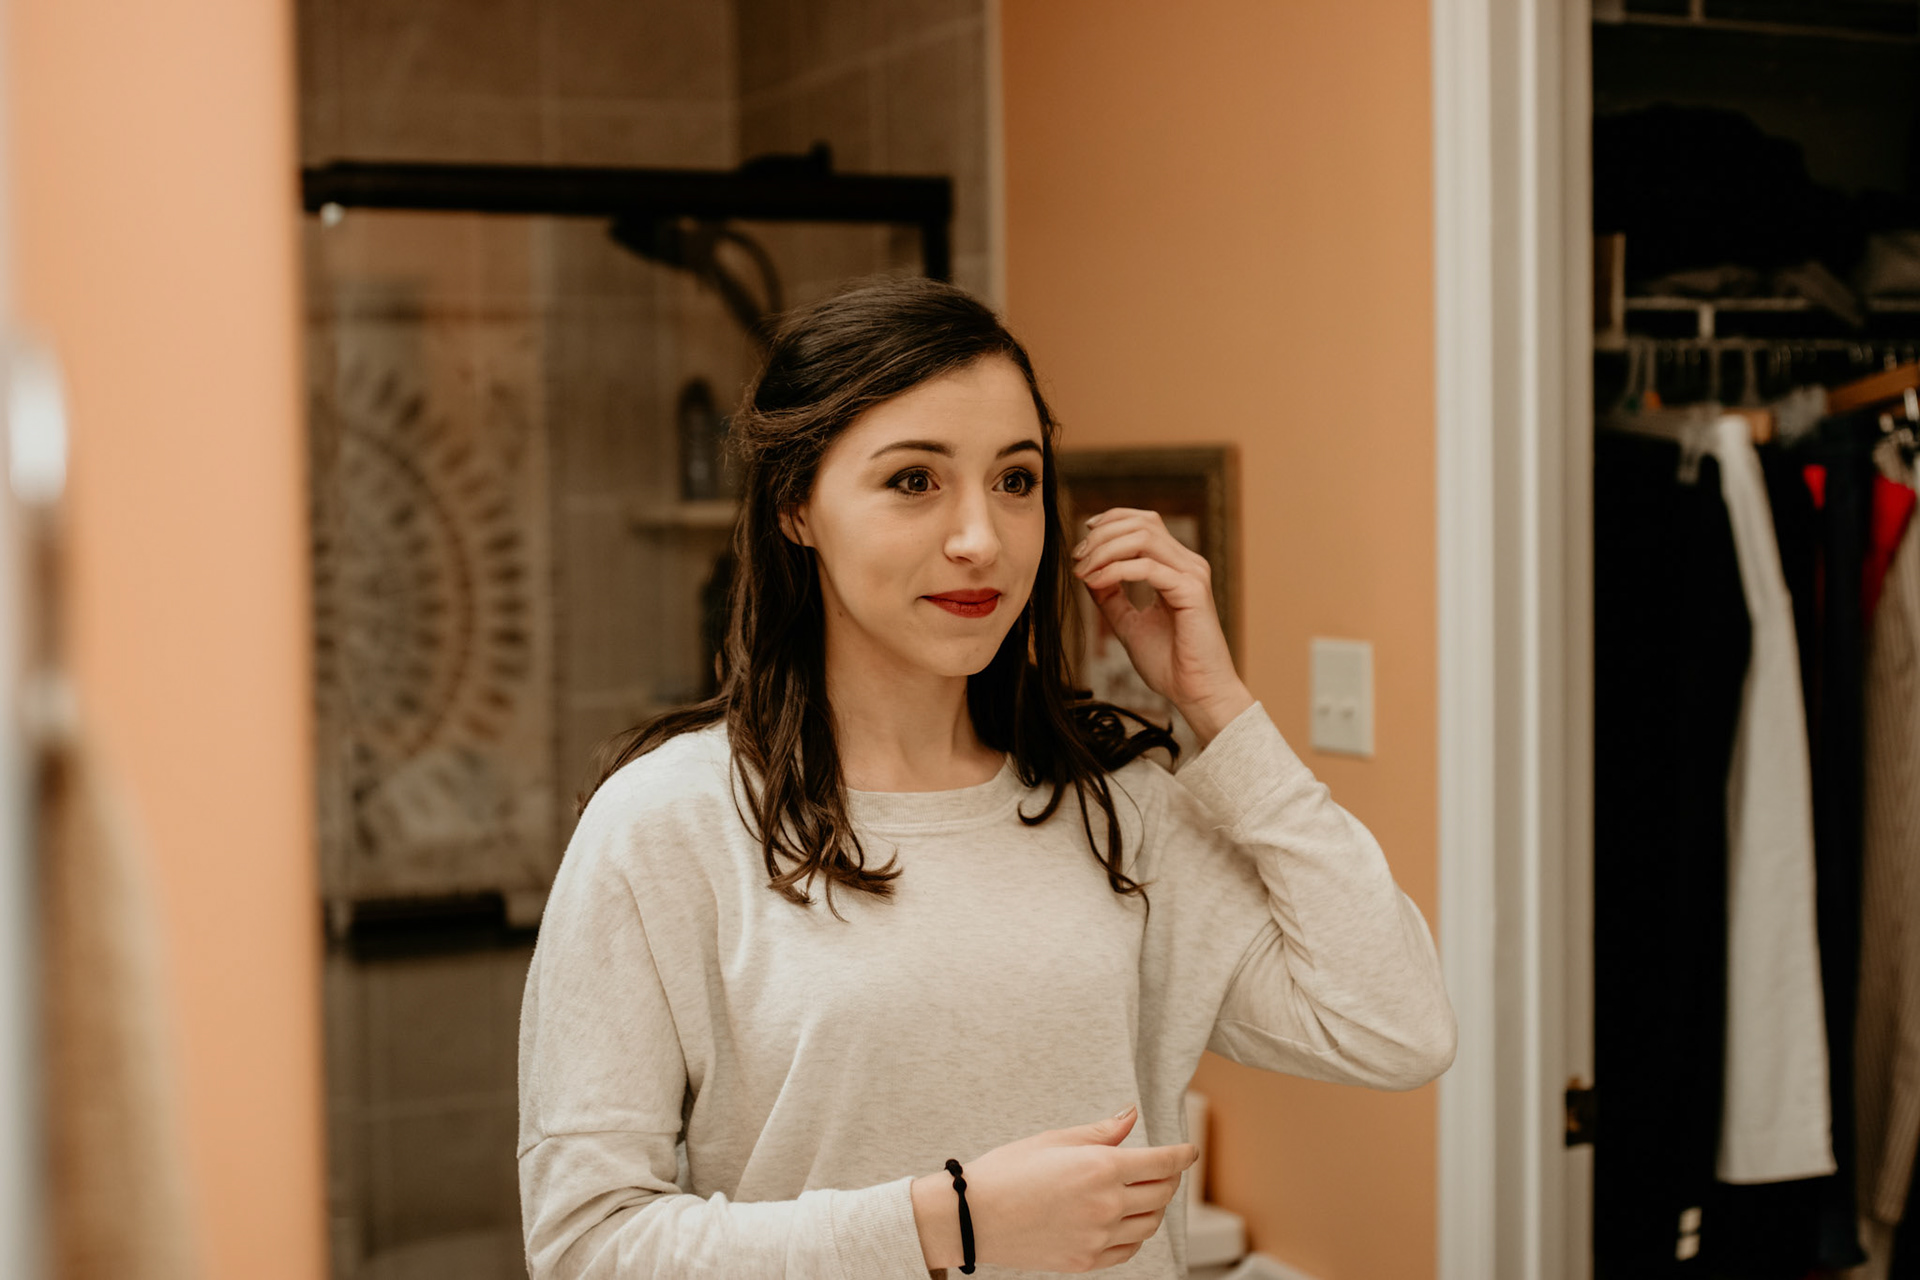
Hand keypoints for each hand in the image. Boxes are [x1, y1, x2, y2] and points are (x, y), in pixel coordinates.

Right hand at [911, 1106, 1196, 1272]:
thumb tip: (1130, 1116)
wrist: (972, 1217)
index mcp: (1100, 1168)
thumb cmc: (1007, 1171)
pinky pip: (1128, 1250)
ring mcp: (1098, 1237)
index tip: (1190, 1151)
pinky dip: (1136, 1234)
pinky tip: (1126, 1221)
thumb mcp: (1054, 1140)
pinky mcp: (1086, 1261)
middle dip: (1170, 1178)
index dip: (1182, 1155)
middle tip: (1165, 1168)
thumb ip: (1100, 1132)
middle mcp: (1106, 1205)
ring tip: (1145, 1193)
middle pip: (1162, 1193)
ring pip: (1149, 1224)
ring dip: (1155, 1206)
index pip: (1162, 1162)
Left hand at [1071, 508, 1251, 740]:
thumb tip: (1088, 574)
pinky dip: (1116, 570)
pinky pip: (1148, 568)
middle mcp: (1188, 564)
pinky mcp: (1192, 591)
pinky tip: (1095, 583)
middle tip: (1077, 557)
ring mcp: (1192, 575)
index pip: (1144, 524)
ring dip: (1106, 549)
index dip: (1111, 522)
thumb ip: (1111, 598)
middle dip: (1103, 534)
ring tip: (1083, 569)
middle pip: (1142, 523)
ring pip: (1144, 538)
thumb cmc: (1170, 664)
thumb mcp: (1128, 624)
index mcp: (1176, 568)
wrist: (1196, 693)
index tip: (1082, 542)